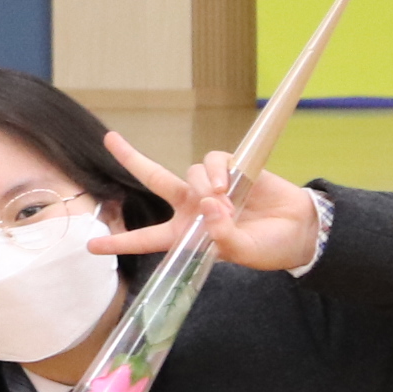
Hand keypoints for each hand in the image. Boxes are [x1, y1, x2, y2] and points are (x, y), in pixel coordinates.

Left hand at [91, 130, 322, 274]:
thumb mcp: (243, 252)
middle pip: (153, 178)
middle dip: (131, 158)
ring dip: (202, 185)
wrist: (301, 230)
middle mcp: (192, 207)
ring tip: (224, 202)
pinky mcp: (231, 169)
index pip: (147, 239)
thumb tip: (209, 206)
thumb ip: (223, 236)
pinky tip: (229, 186)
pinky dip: (217, 171)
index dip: (120, 242)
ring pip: (187, 172)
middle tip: (109, 139)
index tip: (91, 245)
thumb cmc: (269, 247)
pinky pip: (212, 161)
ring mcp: (210, 186)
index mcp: (186, 233)